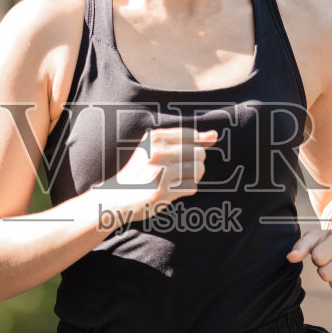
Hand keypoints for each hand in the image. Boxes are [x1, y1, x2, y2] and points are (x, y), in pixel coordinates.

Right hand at [95, 126, 218, 226]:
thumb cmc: (141, 172)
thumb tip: (215, 135)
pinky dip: (187, 190)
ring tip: (176, 180)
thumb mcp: (157, 150)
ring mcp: (160, 172)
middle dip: (194, 163)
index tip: (181, 156)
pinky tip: (173, 190)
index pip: (192, 135)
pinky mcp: (163, 191)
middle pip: (199, 153)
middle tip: (177, 170)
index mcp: (155, 138)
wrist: (116, 197)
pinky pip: (192, 187)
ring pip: (199, 169)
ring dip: (192, 177)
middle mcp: (158, 152)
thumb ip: (188, 141)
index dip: (193, 146)